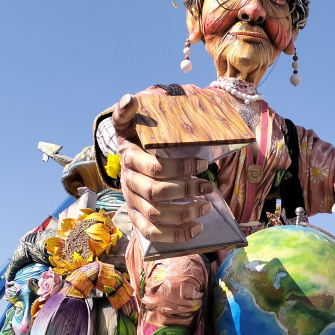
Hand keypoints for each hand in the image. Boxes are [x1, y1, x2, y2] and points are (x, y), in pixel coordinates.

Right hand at [112, 94, 214, 243]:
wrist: (124, 155)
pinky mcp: (136, 217)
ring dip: (184, 214)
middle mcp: (128, 182)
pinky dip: (174, 236)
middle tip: (209, 187)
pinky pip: (151, 233)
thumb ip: (128, 110)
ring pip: (155, 214)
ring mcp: (131, 202)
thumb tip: (130, 98)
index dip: (180, 167)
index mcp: (129, 158)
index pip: (154, 167)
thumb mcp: (130, 121)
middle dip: (186, 190)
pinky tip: (196, 230)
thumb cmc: (136, 138)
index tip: (203, 163)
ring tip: (206, 207)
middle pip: (156, 193)